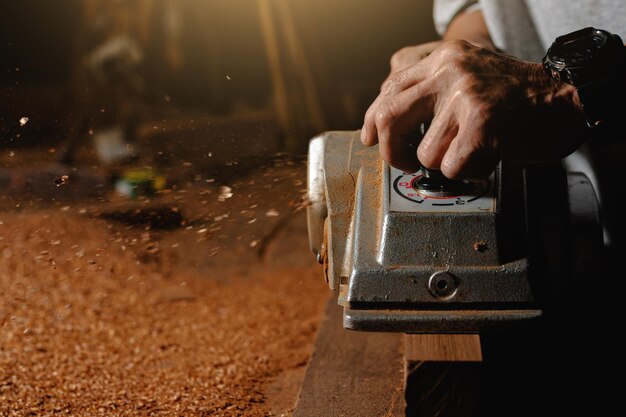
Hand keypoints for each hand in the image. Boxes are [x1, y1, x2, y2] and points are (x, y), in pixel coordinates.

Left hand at [361, 40, 587, 178]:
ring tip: (472, 152)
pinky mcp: (482, 122)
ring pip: (425, 153)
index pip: (389, 89)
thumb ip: (429, 94)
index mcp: (442, 58)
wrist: (566, 99)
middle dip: (391, 152)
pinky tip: (487, 158)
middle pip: (389, 118)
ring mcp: (465, 94)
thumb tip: (385, 125)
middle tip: (404, 164)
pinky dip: (469, 172)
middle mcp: (449, 70)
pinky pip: (452, 167)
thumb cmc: (515, 100)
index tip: (370, 138)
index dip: (372, 120)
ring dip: (447, 164)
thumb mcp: (466, 80)